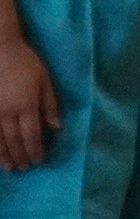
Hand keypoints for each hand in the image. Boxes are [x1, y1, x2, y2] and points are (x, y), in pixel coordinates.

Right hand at [0, 38, 53, 170]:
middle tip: (25, 168)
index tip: (39, 160)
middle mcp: (7, 112)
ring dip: (4, 156)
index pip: (31, 135)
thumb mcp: (45, 81)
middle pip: (14, 141)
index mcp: (26, 105)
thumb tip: (55, 128)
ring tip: (10, 167)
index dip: (35, 150)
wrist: (0, 50)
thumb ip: (50, 105)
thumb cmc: (26, 64)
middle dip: (21, 156)